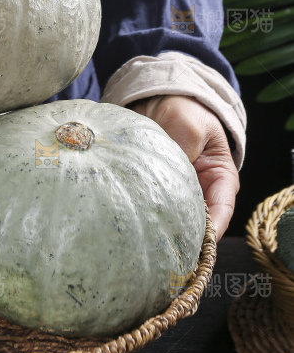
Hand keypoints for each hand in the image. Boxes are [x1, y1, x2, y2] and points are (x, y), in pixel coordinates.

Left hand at [128, 94, 238, 240]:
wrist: (157, 100)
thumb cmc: (182, 111)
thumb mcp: (189, 127)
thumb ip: (183, 154)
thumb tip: (167, 182)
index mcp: (220, 178)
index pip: (222, 210)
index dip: (213, 230)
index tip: (199, 244)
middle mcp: (200, 190)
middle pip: (198, 221)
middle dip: (186, 237)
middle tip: (169, 252)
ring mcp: (177, 192)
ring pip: (174, 218)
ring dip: (164, 229)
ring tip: (149, 243)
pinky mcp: (154, 190)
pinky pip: (151, 208)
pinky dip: (143, 216)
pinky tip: (130, 224)